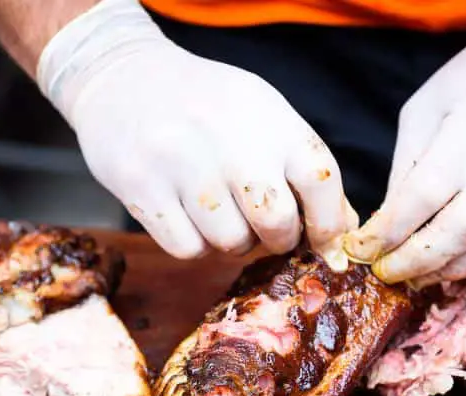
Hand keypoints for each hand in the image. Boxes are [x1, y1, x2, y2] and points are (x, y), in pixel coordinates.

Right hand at [36, 0, 357, 263]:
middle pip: (276, 222)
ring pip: (229, 242)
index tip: (322, 241)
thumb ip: (300, 169)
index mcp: (268, 117)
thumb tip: (342, 233)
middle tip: (264, 232)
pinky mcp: (142, 188)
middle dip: (277, 240)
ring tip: (220, 216)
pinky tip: (188, 219)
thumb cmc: (205, 106)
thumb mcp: (261, 116)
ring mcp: (181, 163)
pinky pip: (187, 248)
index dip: (329, 223)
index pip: (321, 179)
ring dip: (231, 243)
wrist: (123, 76)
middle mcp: (227, 137)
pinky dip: (194, 245)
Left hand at [352, 21, 465, 285]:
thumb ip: (406, 164)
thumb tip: (386, 219)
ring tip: (417, 275)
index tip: (360, 249)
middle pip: (454, 237)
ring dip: (447, 272)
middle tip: (385, 272)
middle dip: (412, 263)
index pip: (417, 203)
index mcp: (463, 144)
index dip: (385, 234)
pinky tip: (458, 266)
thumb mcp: (425, 108)